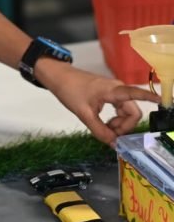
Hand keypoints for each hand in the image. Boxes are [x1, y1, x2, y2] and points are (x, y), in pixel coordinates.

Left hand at [38, 61, 159, 144]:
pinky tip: (104, 124)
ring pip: (127, 113)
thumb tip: (114, 144)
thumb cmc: (70, 91)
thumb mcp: (84, 114)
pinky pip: (120, 110)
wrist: (59, 77)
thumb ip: (99, 130)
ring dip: (119, 125)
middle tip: (109, 134)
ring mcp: (115, 92)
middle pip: (133, 112)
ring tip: (104, 129)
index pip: (137, 94)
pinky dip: (115, 120)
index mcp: (114, 91)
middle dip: (124, 127)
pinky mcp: (110, 95)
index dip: (150, 98)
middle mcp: (118, 89)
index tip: (162, 101)